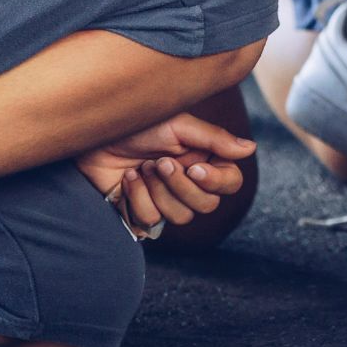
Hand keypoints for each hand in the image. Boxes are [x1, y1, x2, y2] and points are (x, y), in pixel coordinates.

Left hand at [75, 112, 255, 233]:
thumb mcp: (178, 126)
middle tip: (160, 163)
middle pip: (206, 206)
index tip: (193, 168)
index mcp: (203, 159)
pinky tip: (128, 179)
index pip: (230, 183)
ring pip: (180, 217)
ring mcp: (165, 199)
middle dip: (180, 187)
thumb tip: (251, 149)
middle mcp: (188, 182)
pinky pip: (150, 222)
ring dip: (157, 192)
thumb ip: (215, 139)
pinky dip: (136, 198)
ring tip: (141, 168)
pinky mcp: (141, 211)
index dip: (216, 182)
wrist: (95, 136)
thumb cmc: (136, 124)